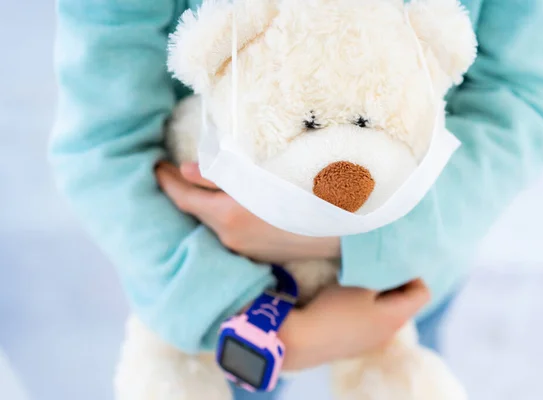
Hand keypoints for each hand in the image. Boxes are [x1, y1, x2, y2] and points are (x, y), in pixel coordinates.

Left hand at [155, 161, 340, 263]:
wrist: (341, 232)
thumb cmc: (306, 194)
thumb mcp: (262, 176)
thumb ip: (220, 173)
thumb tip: (185, 168)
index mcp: (228, 215)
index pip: (182, 198)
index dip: (166, 181)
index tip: (155, 166)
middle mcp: (229, 237)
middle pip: (195, 212)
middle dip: (182, 192)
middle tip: (173, 171)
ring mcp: (242, 249)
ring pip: (211, 222)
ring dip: (201, 205)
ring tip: (197, 185)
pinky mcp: (255, 254)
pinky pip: (226, 233)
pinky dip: (218, 216)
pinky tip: (225, 204)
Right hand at [279, 279, 430, 370]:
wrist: (302, 340)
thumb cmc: (335, 308)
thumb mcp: (361, 282)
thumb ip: (382, 272)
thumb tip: (395, 266)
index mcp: (397, 317)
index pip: (423, 293)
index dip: (412, 274)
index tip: (389, 264)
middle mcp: (390, 333)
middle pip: (405, 303)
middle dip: (393, 283)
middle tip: (372, 269)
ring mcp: (373, 342)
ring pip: (386, 313)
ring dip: (378, 297)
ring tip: (356, 285)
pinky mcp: (356, 346)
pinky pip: (371, 323)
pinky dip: (365, 310)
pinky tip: (343, 304)